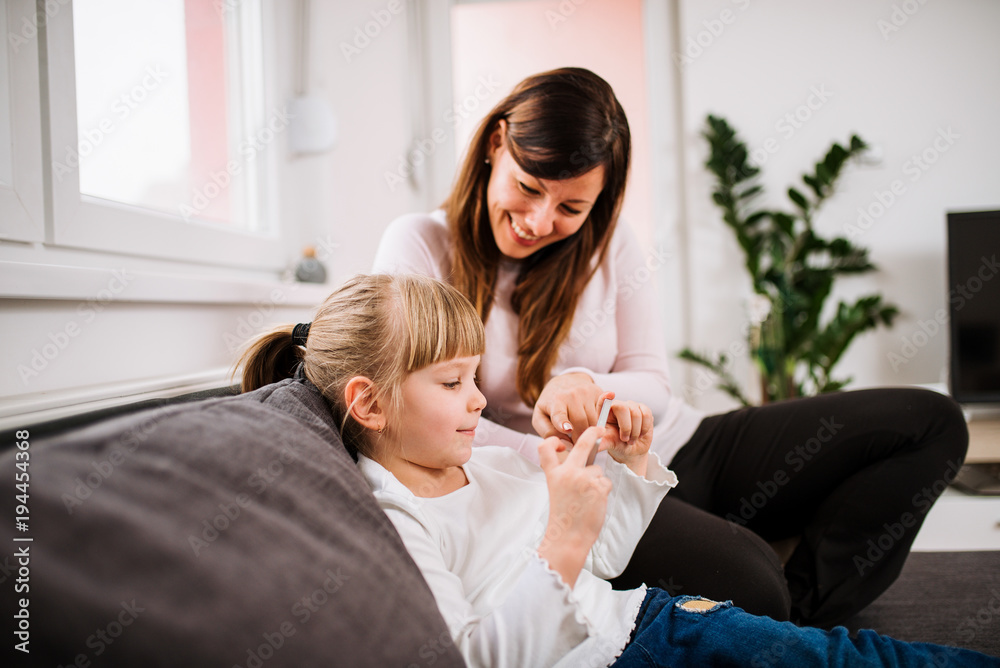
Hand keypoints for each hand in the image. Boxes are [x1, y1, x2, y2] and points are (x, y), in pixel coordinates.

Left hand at [532, 372, 605, 442]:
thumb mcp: (541, 417)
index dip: (563, 422)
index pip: (559, 414)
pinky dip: (599, 421)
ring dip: (589, 431)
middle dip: (580, 437)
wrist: (565, 380)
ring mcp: (587, 392)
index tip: (567, 429)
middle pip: (581, 424)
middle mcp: (572, 394)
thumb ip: (548, 432)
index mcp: (555, 401)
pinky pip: (603, 414)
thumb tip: (565, 443)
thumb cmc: (551, 404)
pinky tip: (592, 422)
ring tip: (582, 432)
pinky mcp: (599, 393)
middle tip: (575, 443)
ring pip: (594, 421)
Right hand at [536, 428, 611, 586]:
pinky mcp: (598, 487)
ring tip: (587, 499)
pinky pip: (605, 482)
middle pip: (583, 444)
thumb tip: (584, 463)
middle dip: (593, 432)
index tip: (561, 442)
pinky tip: (594, 503)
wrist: (569, 537)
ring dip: (596, 481)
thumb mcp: (556, 491)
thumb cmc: (564, 517)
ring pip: (597, 470)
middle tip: (600, 428)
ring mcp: (584, 479)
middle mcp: (568, 473)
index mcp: (553, 474)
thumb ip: (565, 475)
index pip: (546, 448)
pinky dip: (602, 491)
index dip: (553, 441)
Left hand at [597, 394, 652, 476]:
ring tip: (632, 439)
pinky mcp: (643, 409)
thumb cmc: (617, 444)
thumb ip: (601, 443)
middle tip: (625, 439)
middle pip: (622, 408)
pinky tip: (640, 434)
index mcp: (605, 412)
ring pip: (636, 413)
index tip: (611, 395)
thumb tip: (593, 444)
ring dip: (635, 431)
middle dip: (626, 427)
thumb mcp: (608, 444)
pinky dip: (645, 427)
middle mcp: (617, 406)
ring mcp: (630, 406)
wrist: (632, 450)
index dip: (606, 396)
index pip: (603, 400)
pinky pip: (647, 414)